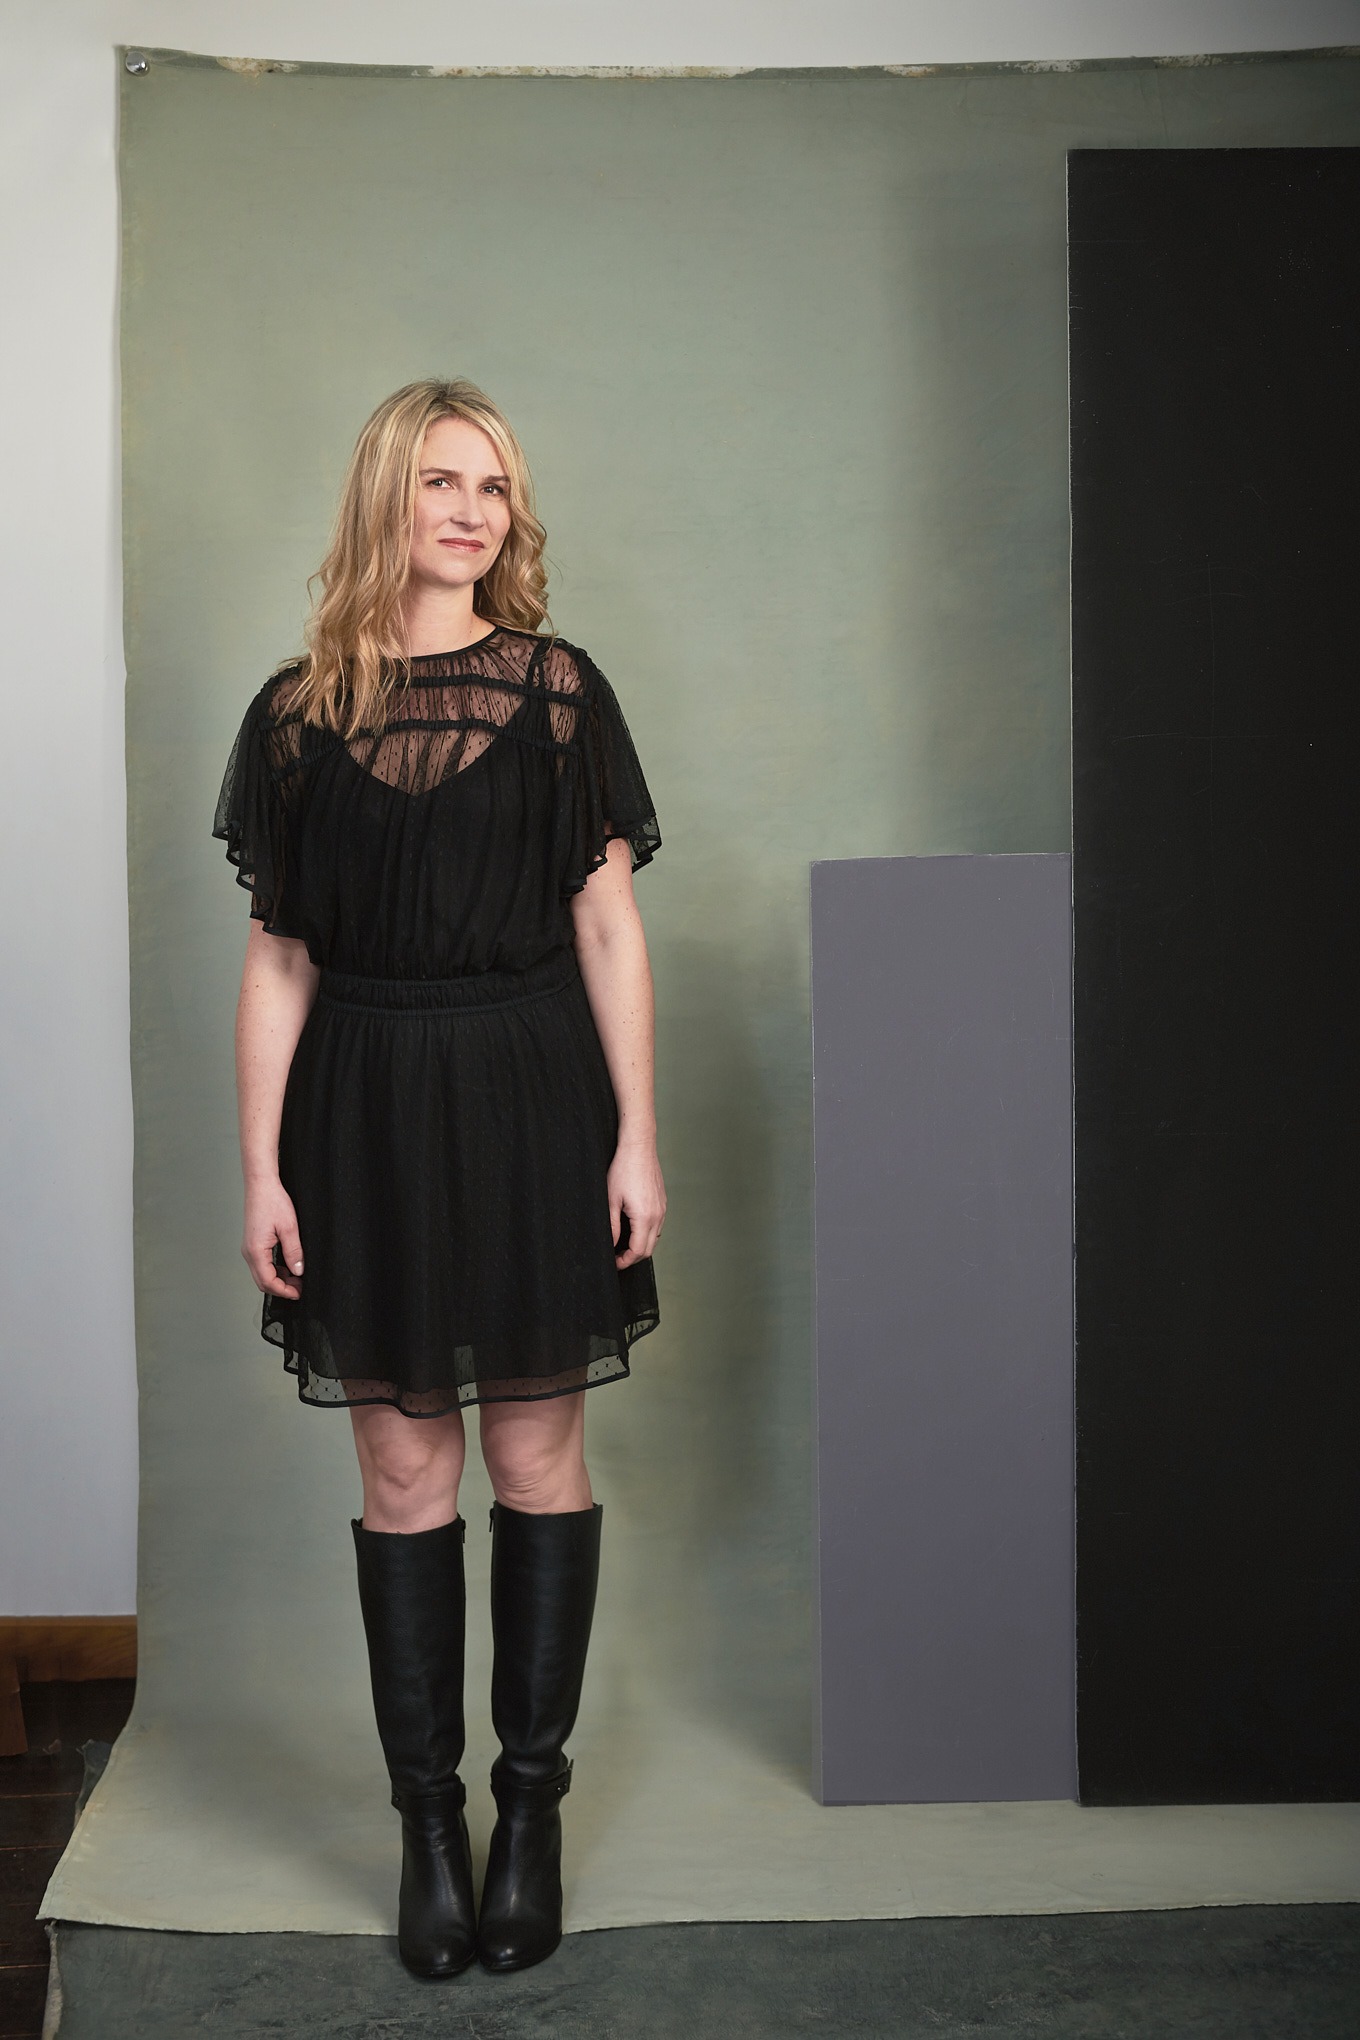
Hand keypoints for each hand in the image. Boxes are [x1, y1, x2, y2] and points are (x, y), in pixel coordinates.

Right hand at [243, 1177, 304, 1299]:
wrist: (261, 1185)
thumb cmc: (273, 1201)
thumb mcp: (290, 1228)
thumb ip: (294, 1252)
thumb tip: (299, 1271)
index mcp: (256, 1251)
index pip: (268, 1282)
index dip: (284, 1291)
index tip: (299, 1293)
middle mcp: (249, 1252)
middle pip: (262, 1282)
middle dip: (281, 1288)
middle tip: (300, 1288)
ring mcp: (249, 1248)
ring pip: (261, 1274)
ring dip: (278, 1280)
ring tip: (297, 1278)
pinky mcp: (252, 1244)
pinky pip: (261, 1264)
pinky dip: (274, 1270)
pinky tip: (287, 1267)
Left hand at [607, 1138, 665, 1268]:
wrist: (639, 1148)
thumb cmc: (623, 1170)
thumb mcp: (611, 1200)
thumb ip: (612, 1226)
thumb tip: (612, 1245)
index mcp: (645, 1217)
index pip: (638, 1251)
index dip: (625, 1261)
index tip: (614, 1263)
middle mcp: (657, 1215)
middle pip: (649, 1249)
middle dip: (632, 1257)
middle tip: (616, 1257)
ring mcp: (662, 1209)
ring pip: (654, 1238)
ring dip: (640, 1245)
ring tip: (623, 1244)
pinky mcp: (662, 1202)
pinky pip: (657, 1226)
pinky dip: (646, 1233)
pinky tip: (633, 1228)